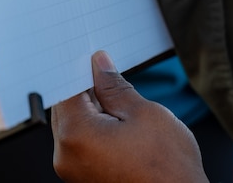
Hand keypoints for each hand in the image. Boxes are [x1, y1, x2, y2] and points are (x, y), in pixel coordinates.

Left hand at [52, 51, 207, 182]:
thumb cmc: (167, 167)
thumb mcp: (144, 113)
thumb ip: (115, 87)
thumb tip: (100, 66)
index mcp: (76, 135)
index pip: (67, 89)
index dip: (82, 70)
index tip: (97, 61)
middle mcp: (66, 156)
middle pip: (66, 109)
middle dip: (87, 92)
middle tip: (114, 82)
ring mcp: (73, 172)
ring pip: (73, 127)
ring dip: (92, 112)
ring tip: (124, 110)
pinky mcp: (84, 180)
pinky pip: (81, 145)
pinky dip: (95, 131)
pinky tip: (120, 128)